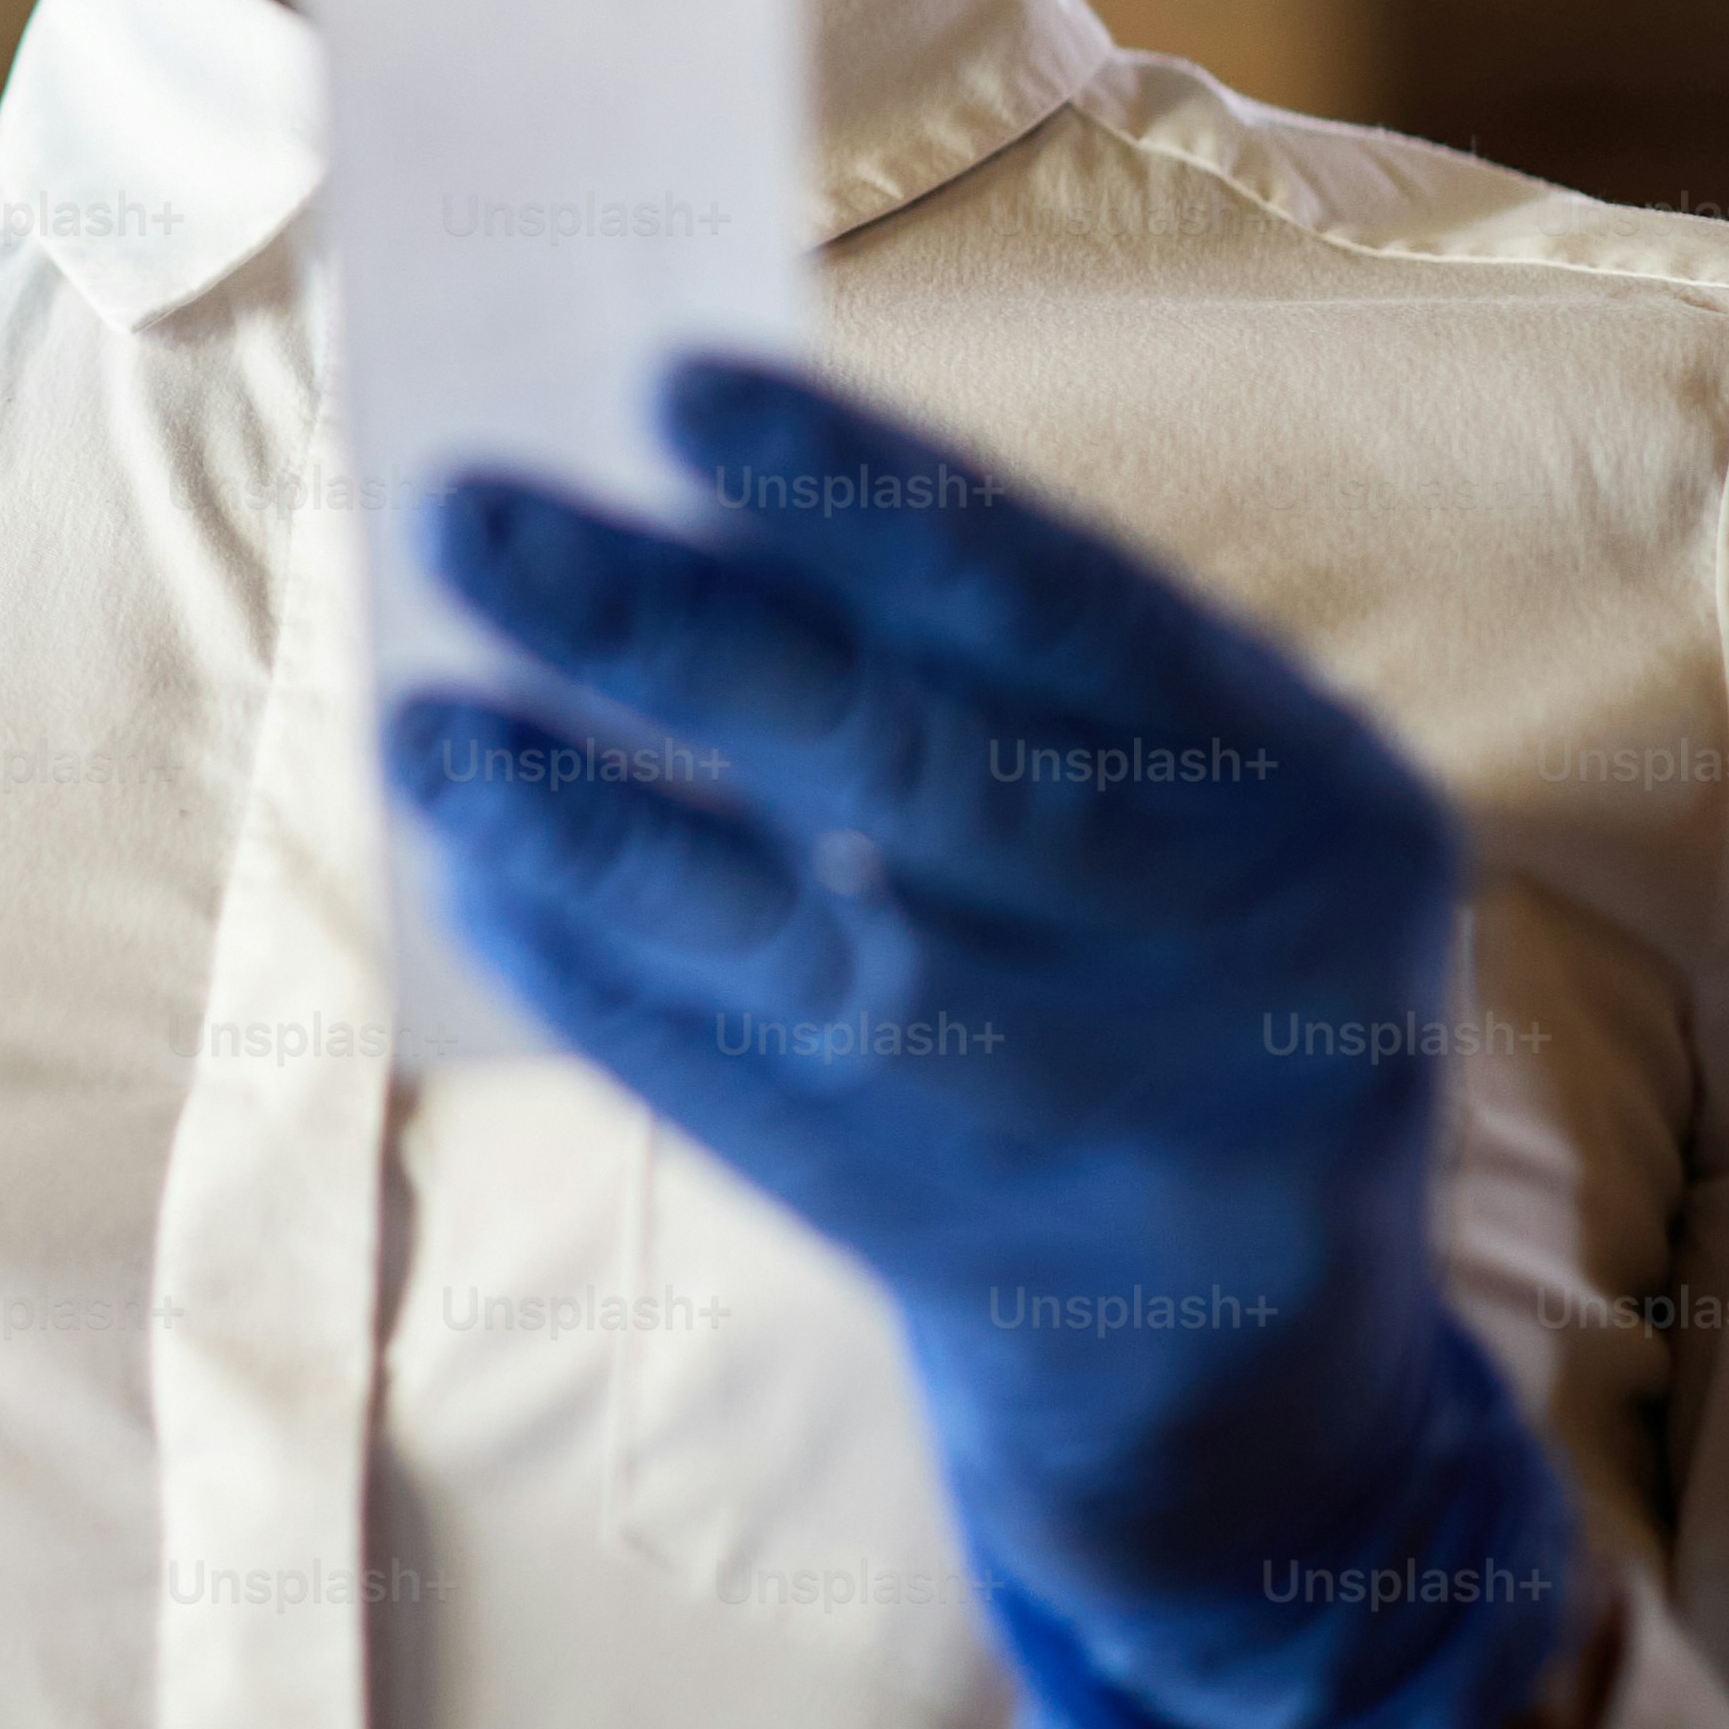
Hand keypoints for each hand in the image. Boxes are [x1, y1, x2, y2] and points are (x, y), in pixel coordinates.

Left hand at [398, 356, 1576, 1728]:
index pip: (1059, 606)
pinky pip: (733, 1095)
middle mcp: (1215, 955)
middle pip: (911, 773)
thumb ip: (996, 651)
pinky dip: (595, 977)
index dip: (859, 493)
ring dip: (590, 826)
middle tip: (468, 515)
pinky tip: (478, 871)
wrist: (1260, 1341)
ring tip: (426, 723)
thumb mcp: (1191, 786)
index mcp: (1302, 792)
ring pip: (807, 958)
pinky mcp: (947, 1245)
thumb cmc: (1181, 947)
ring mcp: (1081, 1118)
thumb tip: (689, 493)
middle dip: (670, 634)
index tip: (670, 386)